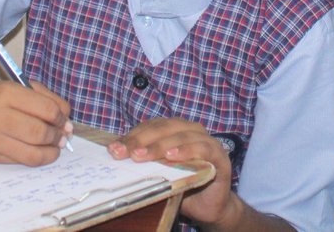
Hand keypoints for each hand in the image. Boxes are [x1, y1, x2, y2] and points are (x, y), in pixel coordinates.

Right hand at [0, 78, 72, 165]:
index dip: (61, 117)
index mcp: (6, 93)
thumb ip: (45, 98)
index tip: (64, 120)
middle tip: (62, 135)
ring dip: (50, 152)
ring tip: (55, 146)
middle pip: (39, 133)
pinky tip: (39, 151)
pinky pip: (19, 161)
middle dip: (57, 136)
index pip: (46, 109)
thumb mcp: (17, 86)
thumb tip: (67, 120)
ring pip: (32, 153)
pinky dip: (35, 158)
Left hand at [110, 119, 241, 228]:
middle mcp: (191, 131)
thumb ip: (145, 162)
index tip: (114, 149)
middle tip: (126, 153)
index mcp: (175, 130)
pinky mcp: (220, 155)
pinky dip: (187, 150)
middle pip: (163, 128)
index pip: (150, 127)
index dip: (132, 136)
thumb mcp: (159, 174)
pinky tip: (172, 157)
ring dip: (160, 146)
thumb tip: (115, 156)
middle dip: (142, 140)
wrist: (209, 207)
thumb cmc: (182, 186)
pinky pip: (203, 148)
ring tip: (142, 156)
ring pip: (182, 135)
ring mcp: (207, 141)